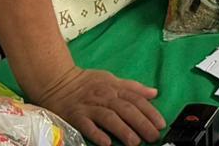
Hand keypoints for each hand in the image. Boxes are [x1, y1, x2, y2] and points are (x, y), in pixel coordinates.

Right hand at [33, 65, 165, 145]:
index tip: (161, 123)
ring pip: (109, 117)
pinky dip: (96, 134)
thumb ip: (133, 87)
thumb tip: (154, 93)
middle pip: (126, 109)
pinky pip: (87, 125)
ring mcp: (89, 106)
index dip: (150, 112)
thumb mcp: (111, 79)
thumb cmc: (86, 82)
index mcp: (114, 87)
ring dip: (123, 130)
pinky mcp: (75, 116)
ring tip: (135, 142)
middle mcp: (104, 96)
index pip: (136, 99)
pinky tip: (106, 143)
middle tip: (153, 136)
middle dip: (141, 123)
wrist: (57, 81)